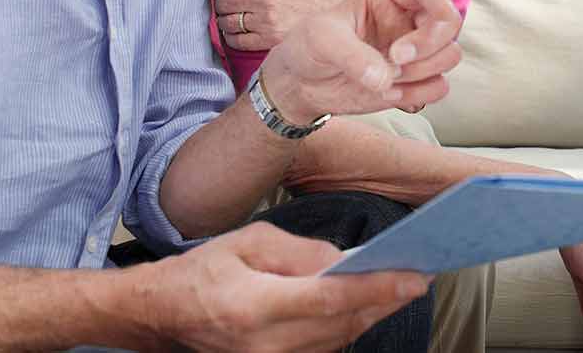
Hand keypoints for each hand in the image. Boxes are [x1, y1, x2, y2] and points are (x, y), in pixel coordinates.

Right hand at [141, 221, 431, 351]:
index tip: (413, 277)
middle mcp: (265, 346)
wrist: (163, 315)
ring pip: (338, 341)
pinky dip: (347, 327)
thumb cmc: (205, 271)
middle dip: (384, 300)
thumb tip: (345, 261)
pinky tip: (364, 305)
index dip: (377, 289)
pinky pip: (324, 350)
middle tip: (419, 276)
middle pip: (342, 325)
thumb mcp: (250, 241)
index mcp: (254, 307)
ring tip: (399, 286)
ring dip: (371, 315)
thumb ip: (301, 252)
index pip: (330, 299)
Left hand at [215, 0, 357, 50]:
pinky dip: (232, 39)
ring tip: (229, 24)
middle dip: (221, 7)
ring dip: (225, 24)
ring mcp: (267, 19)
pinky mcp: (270, 40)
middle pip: (224, 2)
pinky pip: (237, 40)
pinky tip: (237, 37)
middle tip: (224, 10)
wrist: (348, 23)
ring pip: (227, 22)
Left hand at [258, 0, 462, 122]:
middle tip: (393, 63)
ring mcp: (414, 51)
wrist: (301, 82)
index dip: (430, 16)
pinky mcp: (414, 80)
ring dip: (422, 72)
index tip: (399, 50)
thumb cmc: (309, 47)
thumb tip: (384, 79)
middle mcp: (408, 20)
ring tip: (385, 78)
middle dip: (428, 49)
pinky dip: (419, 94)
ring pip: (450, 55)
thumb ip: (351, 55)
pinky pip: (439, 87)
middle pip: (450, 24)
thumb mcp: (321, 40)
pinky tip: (389, 93)